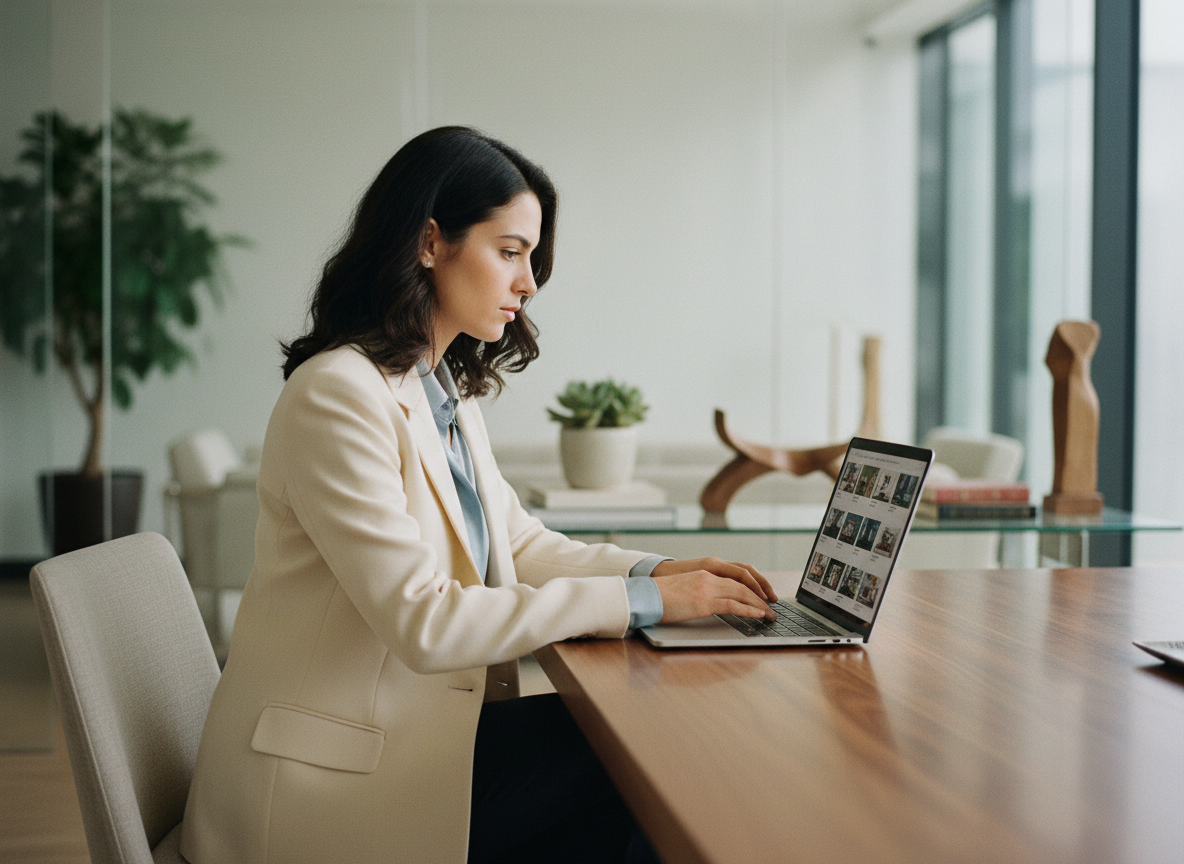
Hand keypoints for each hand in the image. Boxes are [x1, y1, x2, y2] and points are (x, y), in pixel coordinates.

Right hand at [650, 557, 776, 623]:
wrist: (645, 595)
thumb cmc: (661, 596)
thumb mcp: (685, 589)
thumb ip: (701, 591)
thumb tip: (711, 603)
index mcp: (705, 573)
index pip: (736, 577)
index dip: (753, 586)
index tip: (763, 596)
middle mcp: (709, 577)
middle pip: (743, 584)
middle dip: (761, 596)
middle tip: (773, 607)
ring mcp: (707, 589)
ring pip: (742, 593)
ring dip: (759, 604)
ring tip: (770, 614)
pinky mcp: (703, 602)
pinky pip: (733, 605)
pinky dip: (749, 610)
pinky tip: (758, 615)